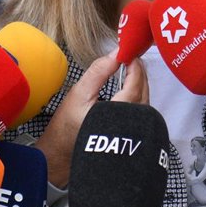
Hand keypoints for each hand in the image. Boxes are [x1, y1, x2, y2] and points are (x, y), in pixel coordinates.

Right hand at [35, 53, 147, 187]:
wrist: (61, 154)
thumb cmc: (66, 127)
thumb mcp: (79, 93)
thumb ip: (99, 71)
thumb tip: (116, 52)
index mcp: (120, 113)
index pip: (136, 83)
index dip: (135, 65)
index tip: (128, 51)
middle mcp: (132, 124)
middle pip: (144, 90)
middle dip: (138, 70)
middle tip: (128, 55)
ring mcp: (134, 130)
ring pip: (144, 99)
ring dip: (138, 81)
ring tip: (127, 67)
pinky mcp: (131, 133)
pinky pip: (141, 107)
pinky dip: (137, 93)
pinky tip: (128, 85)